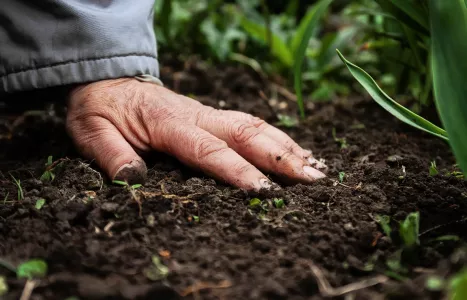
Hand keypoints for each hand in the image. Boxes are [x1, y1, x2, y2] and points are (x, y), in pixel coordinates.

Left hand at [66, 78, 326, 189]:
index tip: (265, 192)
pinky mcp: (212, 116)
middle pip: (246, 133)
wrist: (109, 81)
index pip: (208, 149)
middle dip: (281, 157)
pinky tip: (296, 152)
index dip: (237, 171)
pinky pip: (251, 124)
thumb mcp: (91, 133)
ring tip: (317, 167)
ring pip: (255, 126)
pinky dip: (277, 138)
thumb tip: (133, 180)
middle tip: (314, 180)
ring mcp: (208, 113)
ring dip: (287, 146)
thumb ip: (111, 155)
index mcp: (168, 123)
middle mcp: (197, 115)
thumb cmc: (101, 110)